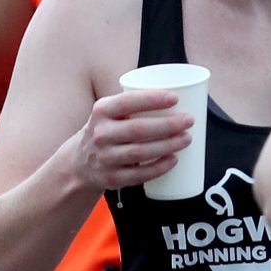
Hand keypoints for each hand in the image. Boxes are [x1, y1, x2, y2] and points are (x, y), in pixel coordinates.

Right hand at [72, 88, 192, 192]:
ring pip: (140, 152)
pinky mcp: (111, 178)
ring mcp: (105, 157)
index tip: (175, 98)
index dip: (152, 99)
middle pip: (138, 129)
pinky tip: (173, 160)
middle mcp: (101, 134)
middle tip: (189, 120)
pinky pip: (138, 174)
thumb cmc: (107, 131)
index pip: (127, 102)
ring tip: (187, 139)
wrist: (81, 162)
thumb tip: (179, 93)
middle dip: (168, 125)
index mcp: (102, 111)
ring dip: (167, 146)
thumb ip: (134, 103)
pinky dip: (158, 168)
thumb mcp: (110, 112)